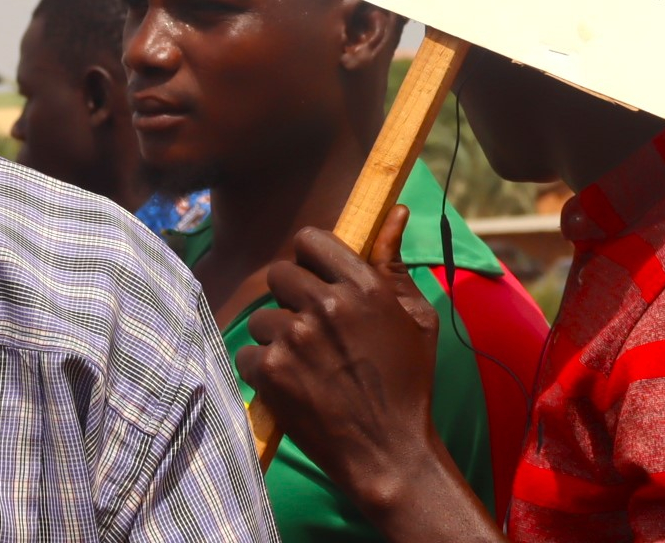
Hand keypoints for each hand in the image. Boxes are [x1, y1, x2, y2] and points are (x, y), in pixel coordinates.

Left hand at [236, 208, 448, 517]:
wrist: (389, 452)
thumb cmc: (408, 383)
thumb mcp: (416, 318)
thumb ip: (395, 263)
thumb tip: (397, 211)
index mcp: (363, 287)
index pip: (310, 240)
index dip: (310, 258)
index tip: (316, 277)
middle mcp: (325, 305)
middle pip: (279, 273)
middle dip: (290, 296)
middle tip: (308, 325)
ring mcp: (294, 339)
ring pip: (262, 316)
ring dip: (277, 336)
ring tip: (304, 362)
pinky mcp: (271, 372)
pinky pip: (249, 353)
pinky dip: (263, 369)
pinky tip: (290, 384)